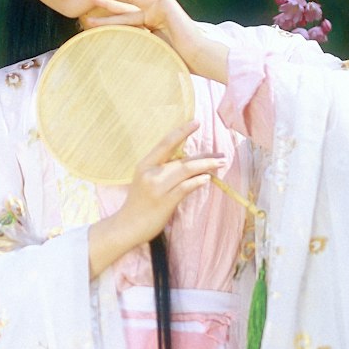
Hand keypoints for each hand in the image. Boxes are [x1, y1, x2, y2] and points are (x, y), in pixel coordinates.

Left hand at [83, 0, 228, 82]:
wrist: (195, 58)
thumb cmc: (176, 61)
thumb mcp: (147, 54)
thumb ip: (132, 48)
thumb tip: (109, 59)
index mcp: (149, 29)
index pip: (124, 21)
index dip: (107, 20)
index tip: (90, 22)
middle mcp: (154, 16)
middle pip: (125, 6)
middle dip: (107, 1)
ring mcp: (161, 8)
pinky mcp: (169, 4)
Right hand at [88, 120, 228, 277]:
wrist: (127, 226)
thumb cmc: (139, 203)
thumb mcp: (145, 180)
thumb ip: (162, 170)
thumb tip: (188, 162)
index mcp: (145, 165)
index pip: (166, 143)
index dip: (182, 131)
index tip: (196, 122)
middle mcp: (151, 173)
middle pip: (182, 159)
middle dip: (204, 156)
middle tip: (221, 155)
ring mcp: (158, 188)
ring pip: (186, 170)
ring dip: (206, 166)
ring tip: (220, 164)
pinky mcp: (165, 201)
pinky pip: (185, 187)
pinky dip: (197, 181)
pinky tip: (208, 178)